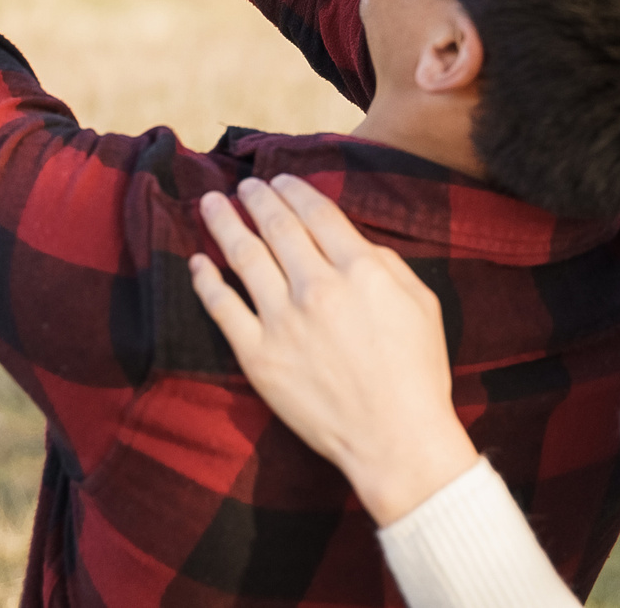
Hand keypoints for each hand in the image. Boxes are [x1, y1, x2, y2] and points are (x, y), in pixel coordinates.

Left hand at [190, 175, 479, 524]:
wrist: (394, 439)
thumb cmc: (417, 373)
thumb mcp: (421, 303)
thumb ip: (386, 263)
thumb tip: (352, 242)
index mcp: (361, 269)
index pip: (317, 213)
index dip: (295, 190)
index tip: (281, 180)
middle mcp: (317, 286)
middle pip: (277, 225)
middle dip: (258, 198)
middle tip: (246, 185)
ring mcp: (283, 321)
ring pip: (244, 255)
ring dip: (225, 223)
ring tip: (212, 203)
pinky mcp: (258, 355)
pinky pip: (222, 307)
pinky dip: (206, 279)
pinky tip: (198, 261)